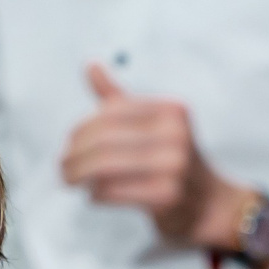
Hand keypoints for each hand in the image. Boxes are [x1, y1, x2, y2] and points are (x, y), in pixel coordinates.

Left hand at [60, 64, 251, 250]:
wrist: (207, 203)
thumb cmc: (171, 161)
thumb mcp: (150, 123)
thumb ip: (118, 98)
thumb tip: (89, 64)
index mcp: (171, 110)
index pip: (109, 114)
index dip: (81, 130)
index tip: (69, 144)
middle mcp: (177, 134)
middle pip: (103, 141)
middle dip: (74, 155)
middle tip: (62, 167)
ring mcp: (174, 166)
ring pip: (104, 167)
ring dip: (78, 175)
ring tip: (69, 180)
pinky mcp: (167, 196)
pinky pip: (112, 191)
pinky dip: (94, 193)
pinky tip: (92, 194)